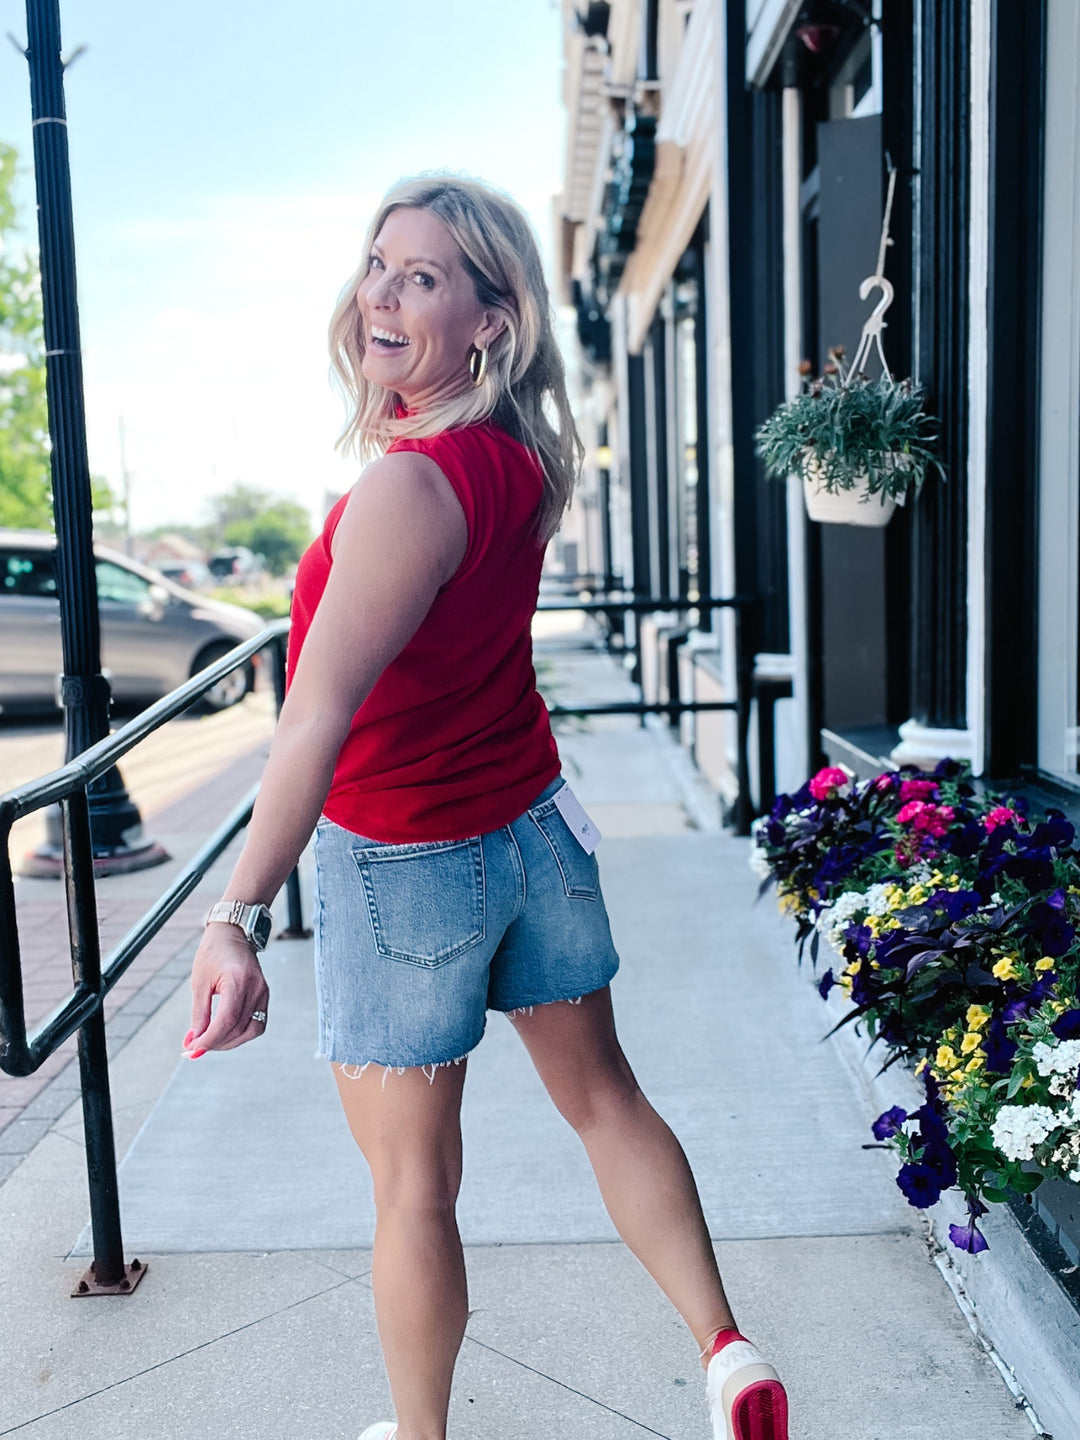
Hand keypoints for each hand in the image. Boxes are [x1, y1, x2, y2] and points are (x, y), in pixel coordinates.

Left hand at [185, 924, 269, 1056]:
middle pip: (239, 1028)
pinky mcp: (265, 995)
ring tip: (210, 1042)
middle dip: (216, 1043)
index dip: (210, 1039)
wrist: (233, 935)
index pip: (227, 1020)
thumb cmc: (213, 953)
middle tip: (196, 1048)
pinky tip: (225, 1034)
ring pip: (251, 1031)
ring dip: (230, 1042)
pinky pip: (258, 1024)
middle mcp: (255, 988)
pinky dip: (242, 1034)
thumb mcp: (199, 982)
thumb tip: (195, 1040)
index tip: (193, 1048)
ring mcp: (263, 992)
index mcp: (237, 980)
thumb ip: (199, 1013)